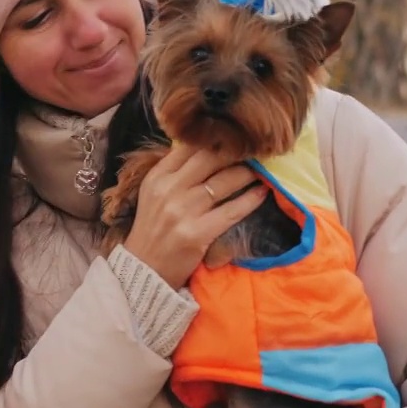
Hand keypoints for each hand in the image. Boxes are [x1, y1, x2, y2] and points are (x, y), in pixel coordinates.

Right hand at [121, 144, 266, 288]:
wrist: (145, 270)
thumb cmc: (153, 230)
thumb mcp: (153, 195)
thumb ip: (174, 172)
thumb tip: (206, 149)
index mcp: (157, 177)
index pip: (188, 146)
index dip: (213, 139)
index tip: (231, 138)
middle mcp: (169, 189)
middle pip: (209, 157)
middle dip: (235, 151)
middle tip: (252, 150)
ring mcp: (183, 211)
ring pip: (225, 181)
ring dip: (248, 173)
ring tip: (260, 170)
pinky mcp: (198, 233)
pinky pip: (233, 210)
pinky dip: (251, 199)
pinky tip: (262, 192)